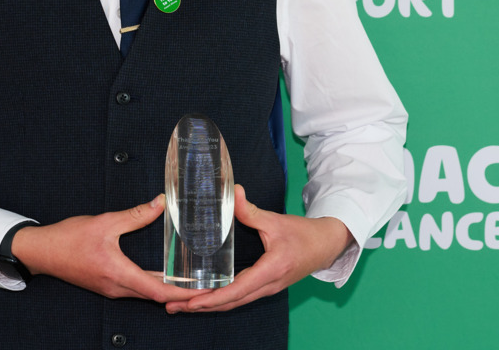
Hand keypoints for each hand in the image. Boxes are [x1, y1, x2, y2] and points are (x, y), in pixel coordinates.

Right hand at [11, 194, 200, 303]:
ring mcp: (112, 288)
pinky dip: (155, 286)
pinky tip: (166, 277)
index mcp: (118, 274)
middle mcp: (117, 287)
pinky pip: (137, 289)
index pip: (158, 290)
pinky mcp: (108, 285)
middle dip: (183, 295)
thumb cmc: (69, 239)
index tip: (204, 291)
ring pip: (147, 294)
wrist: (41, 252)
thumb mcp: (104, 222)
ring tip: (193, 283)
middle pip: (156, 296)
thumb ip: (134, 215)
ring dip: (169, 291)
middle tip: (208, 287)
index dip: (183, 293)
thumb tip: (160, 203)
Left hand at [166, 185, 350, 313]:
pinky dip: (221, 301)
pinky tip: (205, 298)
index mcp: (270, 270)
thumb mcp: (277, 220)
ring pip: (234, 303)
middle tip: (172, 305)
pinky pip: (240, 298)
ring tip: (181, 306)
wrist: (326, 245)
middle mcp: (268, 285)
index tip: (191, 302)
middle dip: (201, 306)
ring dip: (208, 306)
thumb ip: (251, 211)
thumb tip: (234, 192)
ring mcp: (268, 289)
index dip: (213, 297)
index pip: (237, 289)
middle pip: (230, 302)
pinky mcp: (266, 287)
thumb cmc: (304, 234)